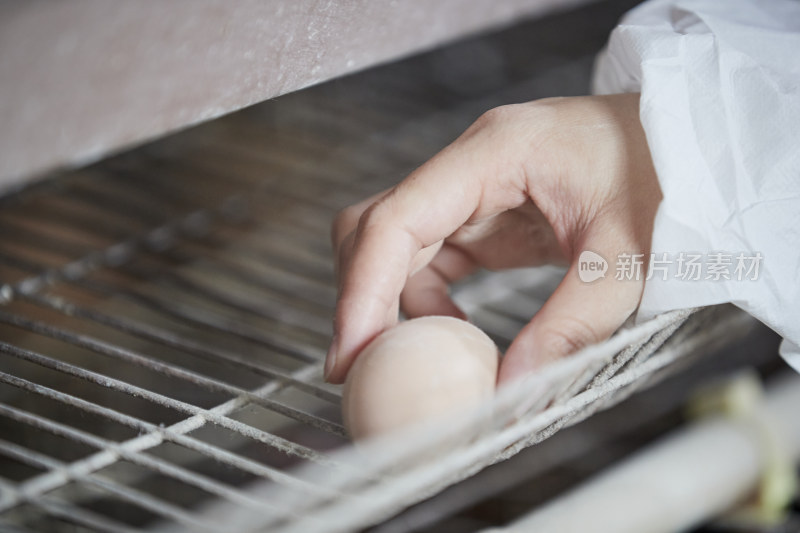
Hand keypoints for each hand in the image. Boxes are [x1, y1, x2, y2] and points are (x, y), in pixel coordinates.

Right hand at [325, 93, 661, 384]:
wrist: (691, 147)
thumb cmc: (668, 176)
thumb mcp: (627, 259)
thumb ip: (568, 328)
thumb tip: (509, 392)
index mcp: (495, 153)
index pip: (397, 218)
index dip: (362, 288)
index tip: (352, 352)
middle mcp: (470, 165)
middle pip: (376, 226)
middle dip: (361, 297)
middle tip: (362, 365)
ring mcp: (473, 187)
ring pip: (394, 244)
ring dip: (391, 302)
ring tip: (412, 358)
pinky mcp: (484, 213)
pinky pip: (430, 256)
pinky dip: (425, 300)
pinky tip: (449, 331)